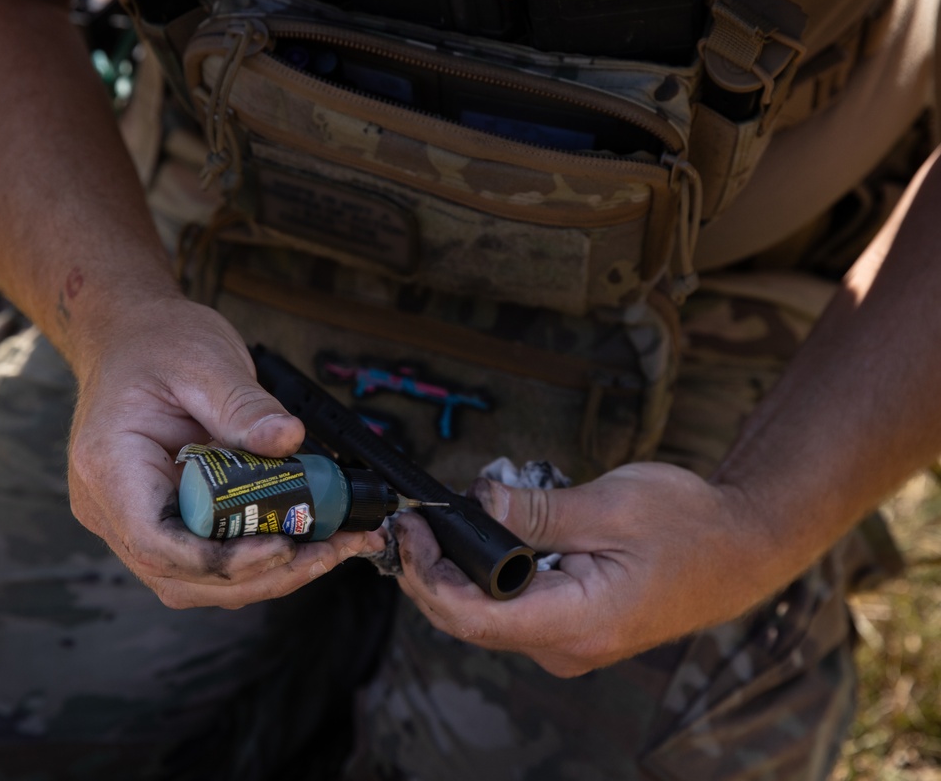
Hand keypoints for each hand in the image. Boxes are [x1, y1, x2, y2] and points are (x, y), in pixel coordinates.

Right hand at [67, 296, 384, 607]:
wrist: (131, 337)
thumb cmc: (156, 344)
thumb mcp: (205, 361)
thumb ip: (245, 405)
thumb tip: (289, 438)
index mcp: (111, 467)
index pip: (155, 543)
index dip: (222, 560)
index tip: (282, 545)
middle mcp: (111, 507)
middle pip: (183, 576)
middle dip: (263, 574)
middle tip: (331, 550)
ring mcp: (133, 520)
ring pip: (198, 581)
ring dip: (268, 576)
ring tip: (331, 548)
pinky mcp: (164, 521)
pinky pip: (208, 559)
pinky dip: (258, 559)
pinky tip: (306, 540)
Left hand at [393, 462, 781, 676]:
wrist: (740, 549)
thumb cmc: (689, 526)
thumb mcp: (607, 505)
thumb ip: (535, 511)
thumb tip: (476, 502)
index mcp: (577, 623)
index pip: (472, 618)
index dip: (425, 575)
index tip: (409, 528)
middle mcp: (566, 647)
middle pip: (470, 620)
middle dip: (431, 570)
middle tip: (416, 516)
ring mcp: (568, 643)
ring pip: (487, 614)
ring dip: (458, 570)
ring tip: (445, 520)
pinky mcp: (570, 627)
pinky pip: (511, 607)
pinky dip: (486, 574)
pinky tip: (482, 537)